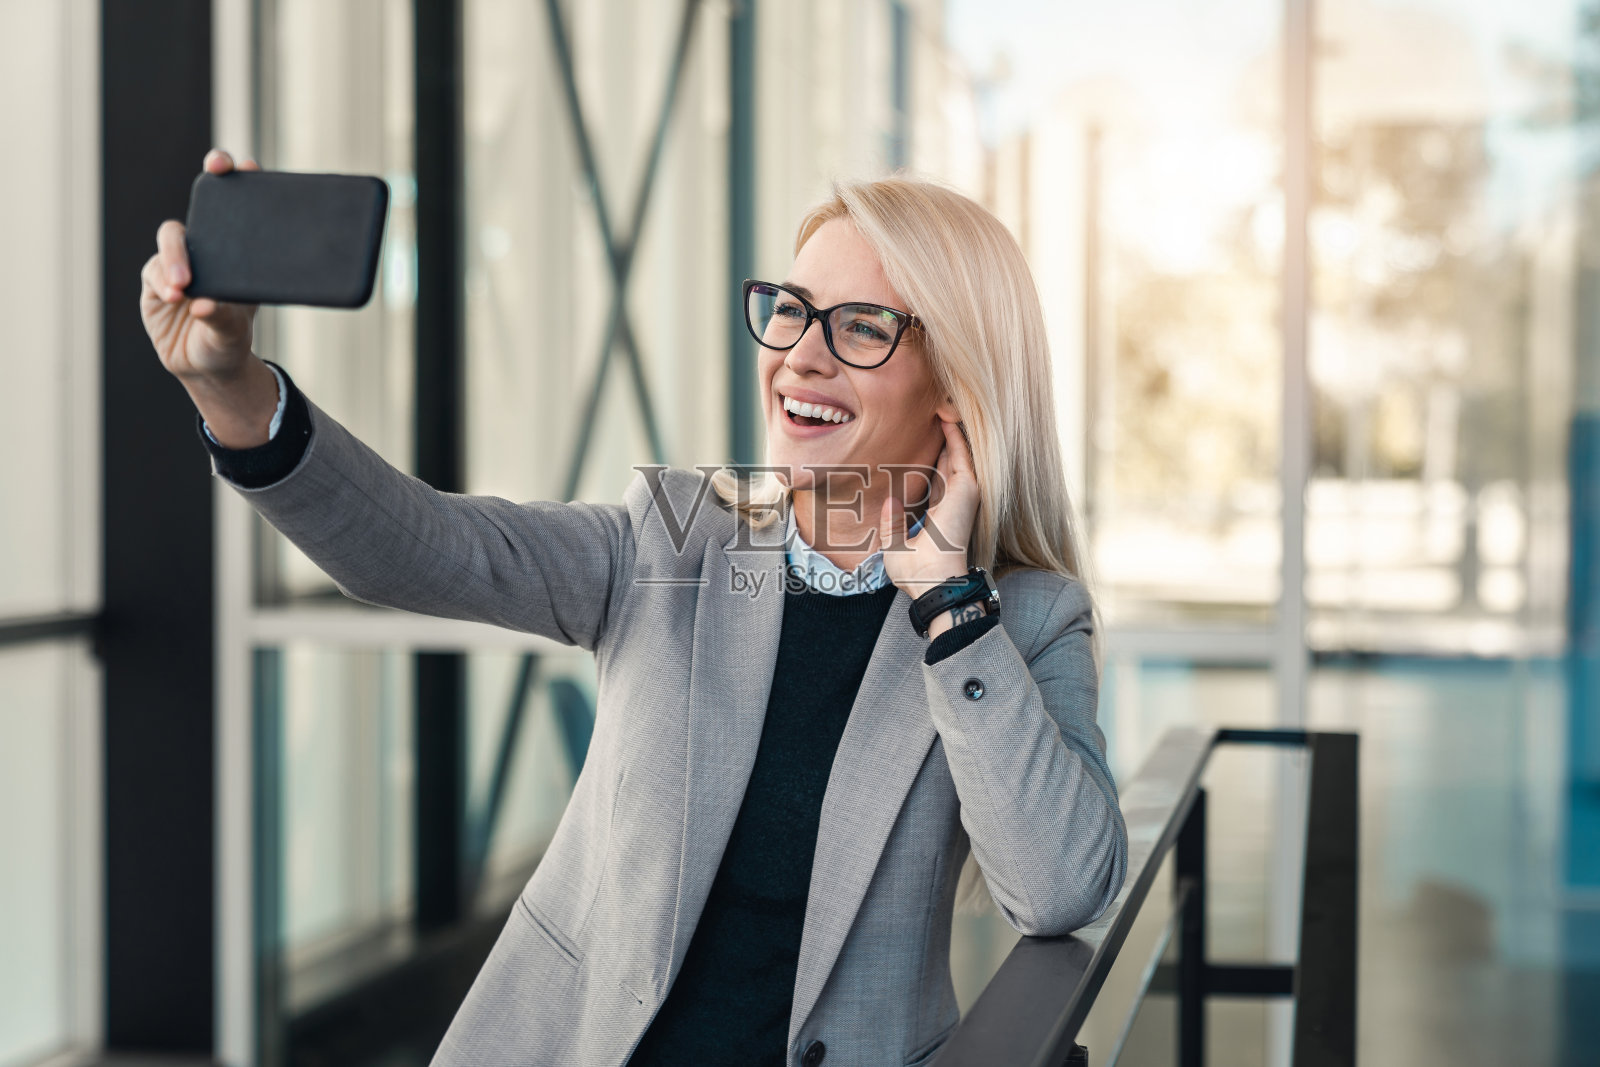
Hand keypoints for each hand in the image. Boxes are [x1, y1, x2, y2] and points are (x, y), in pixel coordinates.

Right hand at [139, 147, 262, 382]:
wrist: (204, 366)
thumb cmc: (228, 340)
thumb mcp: (234, 331)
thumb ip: (222, 316)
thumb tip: (202, 302)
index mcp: (240, 254)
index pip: (240, 208)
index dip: (240, 179)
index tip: (245, 164)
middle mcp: (210, 249)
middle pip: (204, 204)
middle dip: (210, 179)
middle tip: (215, 169)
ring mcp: (181, 259)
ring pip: (173, 238)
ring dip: (177, 257)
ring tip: (185, 288)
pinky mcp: (155, 277)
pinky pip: (155, 270)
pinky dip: (164, 282)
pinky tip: (175, 298)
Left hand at [877, 416, 980, 599]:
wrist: (932, 581)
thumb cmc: (915, 572)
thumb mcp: (894, 545)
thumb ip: (892, 524)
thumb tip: (890, 501)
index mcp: (941, 514)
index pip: (937, 478)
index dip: (930, 457)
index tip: (918, 438)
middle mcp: (955, 501)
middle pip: (948, 461)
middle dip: (940, 438)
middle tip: (931, 413)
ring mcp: (963, 494)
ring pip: (958, 453)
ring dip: (950, 430)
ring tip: (940, 405)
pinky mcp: (967, 489)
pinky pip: (961, 454)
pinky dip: (956, 435)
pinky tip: (947, 415)